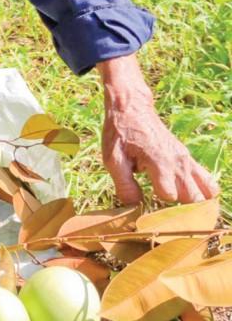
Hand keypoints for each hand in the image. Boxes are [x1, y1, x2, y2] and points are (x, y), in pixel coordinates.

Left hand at [99, 57, 215, 202]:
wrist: (131, 108)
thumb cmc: (120, 133)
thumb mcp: (112, 159)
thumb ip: (124, 185)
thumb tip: (134, 208)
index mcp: (158, 162)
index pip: (169, 196)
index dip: (156, 206)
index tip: (145, 206)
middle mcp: (177, 162)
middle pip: (193, 198)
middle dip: (180, 210)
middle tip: (163, 211)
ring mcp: (186, 160)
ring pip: (206, 192)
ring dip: (193, 203)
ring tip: (176, 208)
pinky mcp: (187, 159)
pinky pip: (207, 181)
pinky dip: (202, 193)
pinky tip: (187, 198)